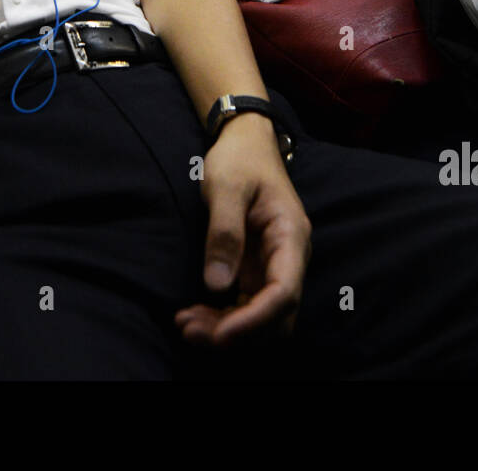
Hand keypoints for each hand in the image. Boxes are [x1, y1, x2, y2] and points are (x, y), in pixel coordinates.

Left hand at [175, 115, 310, 346]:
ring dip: (227, 328)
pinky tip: (194, 315)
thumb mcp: (227, 187)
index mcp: (291, 236)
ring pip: (261, 317)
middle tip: (190, 329)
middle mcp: (289, 258)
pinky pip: (246, 305)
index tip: (221, 334)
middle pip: (275, 315)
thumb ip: (223, 233)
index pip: (284, 292)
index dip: (255, 320)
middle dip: (237, 331)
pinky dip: (223, 317)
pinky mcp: (257, 270)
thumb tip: (216, 285)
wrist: (245, 142)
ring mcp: (273, 266)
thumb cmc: (240, 159)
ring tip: (186, 324)